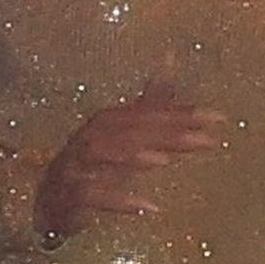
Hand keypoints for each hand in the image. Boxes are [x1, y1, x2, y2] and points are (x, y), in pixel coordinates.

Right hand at [33, 79, 224, 239]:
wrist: (45, 205)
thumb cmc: (90, 166)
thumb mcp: (123, 133)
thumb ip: (149, 102)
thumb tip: (171, 56)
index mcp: (107, 123)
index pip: (147, 112)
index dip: (181, 113)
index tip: (219, 118)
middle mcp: (90, 139)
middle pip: (128, 129)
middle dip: (167, 132)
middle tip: (207, 139)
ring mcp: (76, 167)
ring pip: (103, 154)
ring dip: (134, 155)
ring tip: (166, 161)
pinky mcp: (68, 197)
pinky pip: (90, 196)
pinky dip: (118, 200)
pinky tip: (149, 207)